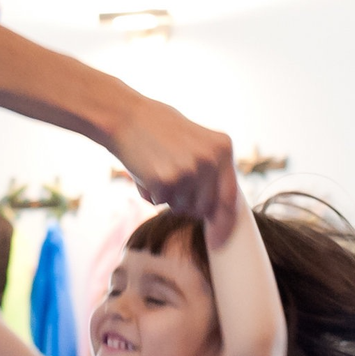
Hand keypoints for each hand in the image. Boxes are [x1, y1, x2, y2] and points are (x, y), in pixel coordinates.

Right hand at [110, 96, 236, 220]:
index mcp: (222, 148)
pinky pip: (159, 202)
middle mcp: (210, 160)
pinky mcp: (165, 180)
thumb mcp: (196, 141)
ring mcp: (189, 171)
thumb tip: (217, 211)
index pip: (229, 197)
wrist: (125, 115)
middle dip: (187, 203)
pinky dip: (150, 192)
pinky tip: (144, 169)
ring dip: (167, 196)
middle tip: (168, 178)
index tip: (218, 240)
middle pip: (204, 207)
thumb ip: (211, 169)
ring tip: (155, 167)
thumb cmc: (158, 128)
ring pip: (181, 207)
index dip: (223, 223)